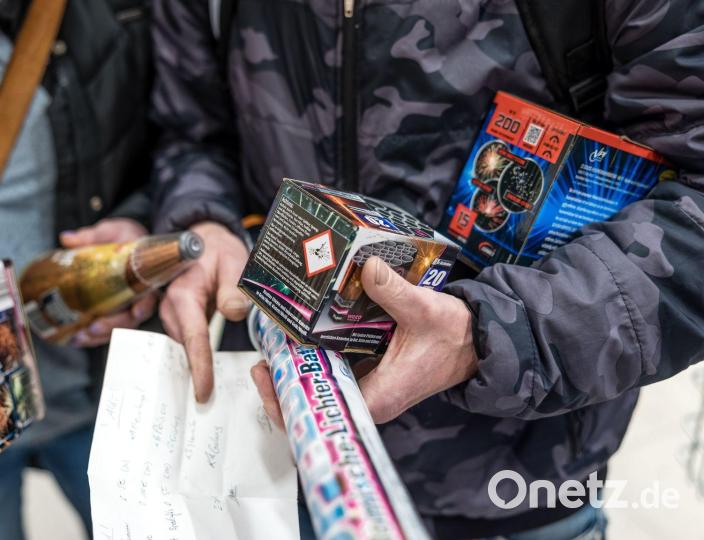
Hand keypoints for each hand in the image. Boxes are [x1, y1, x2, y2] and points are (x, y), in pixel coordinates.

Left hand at [59, 218, 156, 346]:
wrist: (127, 242)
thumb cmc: (125, 237)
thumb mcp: (111, 231)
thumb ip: (91, 236)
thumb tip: (66, 238)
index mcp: (144, 276)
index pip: (150, 295)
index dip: (144, 306)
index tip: (136, 312)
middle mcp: (139, 296)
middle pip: (131, 319)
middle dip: (112, 326)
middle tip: (93, 328)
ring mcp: (127, 307)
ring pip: (117, 328)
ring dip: (99, 336)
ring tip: (79, 337)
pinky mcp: (114, 312)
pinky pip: (107, 329)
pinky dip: (92, 337)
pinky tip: (75, 338)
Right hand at [160, 221, 249, 401]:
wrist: (202, 241)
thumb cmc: (218, 250)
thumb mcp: (233, 261)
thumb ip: (234, 287)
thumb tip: (235, 313)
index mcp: (184, 295)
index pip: (194, 338)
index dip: (199, 367)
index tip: (203, 392)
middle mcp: (171, 309)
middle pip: (185, 348)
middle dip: (197, 374)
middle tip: (210, 404)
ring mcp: (171, 316)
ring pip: (185, 348)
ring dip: (196, 366)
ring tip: (210, 391)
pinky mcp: (177, 321)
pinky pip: (187, 343)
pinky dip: (196, 356)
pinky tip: (207, 373)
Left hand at [251, 256, 477, 424]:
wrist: (474, 340)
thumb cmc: (454, 334)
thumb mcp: (426, 309)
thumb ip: (395, 291)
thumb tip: (369, 267)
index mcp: (381, 396)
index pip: (326, 412)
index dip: (290, 402)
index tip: (268, 378)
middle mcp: (370, 398)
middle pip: (316, 404)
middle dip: (284, 386)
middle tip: (261, 360)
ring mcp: (367, 387)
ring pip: (322, 389)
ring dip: (296, 372)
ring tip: (272, 348)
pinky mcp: (368, 373)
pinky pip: (333, 372)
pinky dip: (314, 359)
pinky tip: (298, 339)